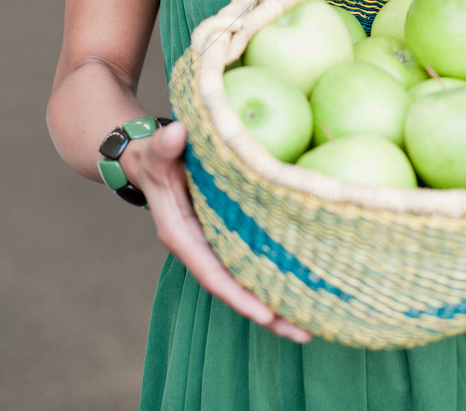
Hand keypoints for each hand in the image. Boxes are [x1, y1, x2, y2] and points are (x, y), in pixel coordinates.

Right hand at [130, 120, 312, 342]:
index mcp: (181, 235)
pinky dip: (274, 276)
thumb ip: (165, 145)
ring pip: (247, 280)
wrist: (152, 158)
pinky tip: (304, 285)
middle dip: (267, 314)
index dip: (239, 295)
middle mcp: (200, 247)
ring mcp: (215, 243)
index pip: (212, 273)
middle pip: (235, 288)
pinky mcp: (229, 234)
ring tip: (313, 324)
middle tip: (305, 334)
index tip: (266, 315)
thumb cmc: (156, 155)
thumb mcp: (157, 150)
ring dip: (277, 302)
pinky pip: (253, 261)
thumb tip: (176, 132)